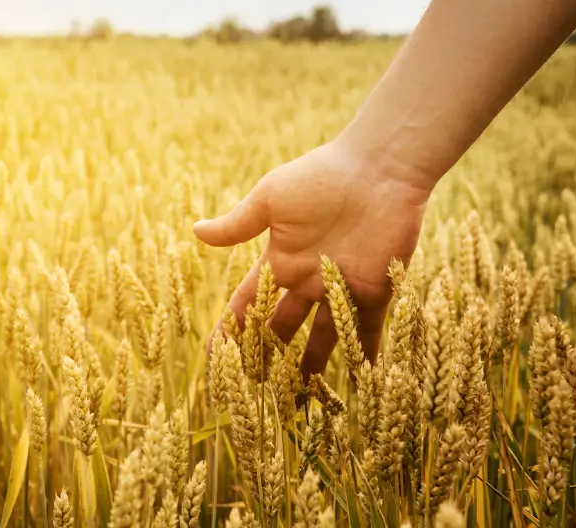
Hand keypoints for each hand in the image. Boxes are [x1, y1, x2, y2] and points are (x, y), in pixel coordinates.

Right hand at [193, 138, 430, 374]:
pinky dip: (365, 356)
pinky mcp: (375, 291)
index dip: (230, 331)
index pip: (246, 305)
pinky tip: (362, 384)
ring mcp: (341, 289)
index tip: (212, 360)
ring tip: (300, 404)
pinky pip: (368, 332)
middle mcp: (307, 281)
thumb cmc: (320, 177)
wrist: (378, 170)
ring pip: (323, 339)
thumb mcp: (271, 199)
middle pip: (281, 329)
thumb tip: (196, 233)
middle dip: (267, 360)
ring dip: (311, 369)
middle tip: (253, 394)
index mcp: (279, 261)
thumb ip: (239, 224)